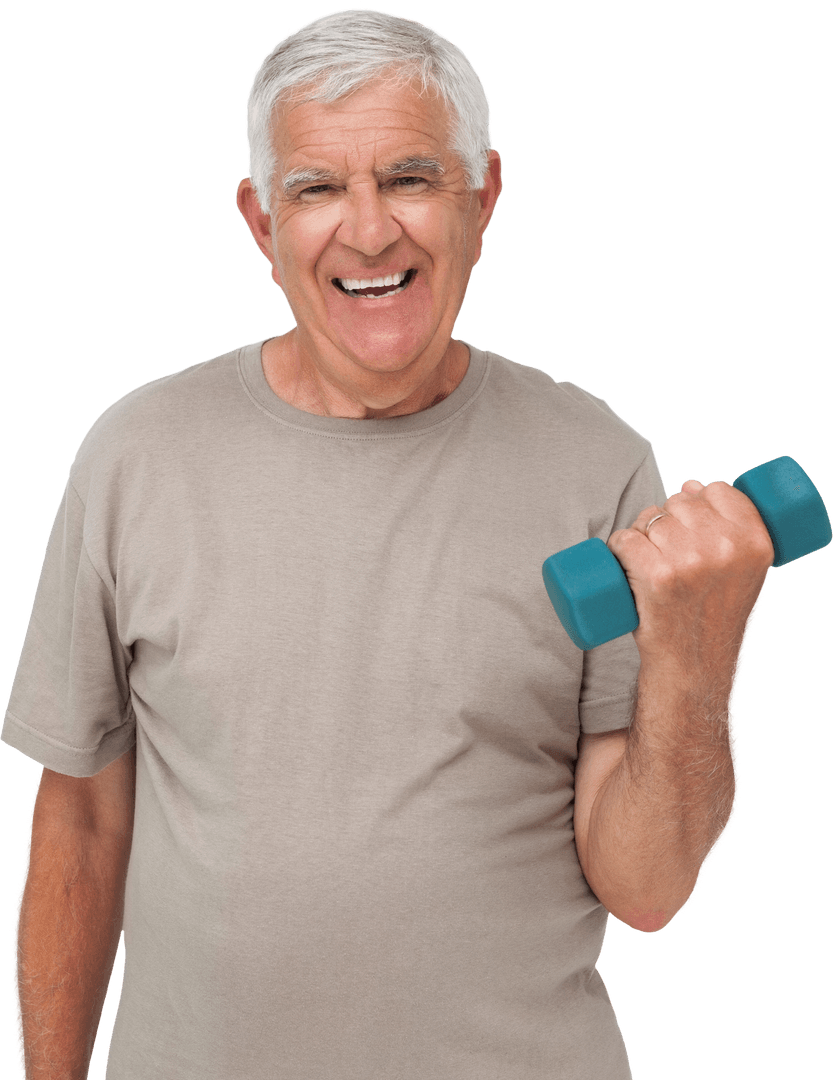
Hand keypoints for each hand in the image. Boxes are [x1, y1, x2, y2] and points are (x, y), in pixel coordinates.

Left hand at [607, 479, 774, 678]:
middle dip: (666, 518)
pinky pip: (625, 538)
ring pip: (650, 518)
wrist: (693, 666)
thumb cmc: (712, 614)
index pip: (717, 490)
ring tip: (651, 564)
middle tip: (668, 554)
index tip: (692, 527)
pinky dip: (617, 547)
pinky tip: (625, 563)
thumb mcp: (742, 571)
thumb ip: (729, 527)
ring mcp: (691, 561)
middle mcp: (727, 548)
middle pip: (679, 502)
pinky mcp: (658, 576)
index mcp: (756, 542)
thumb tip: (691, 484)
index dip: (698, 501)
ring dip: (640, 534)